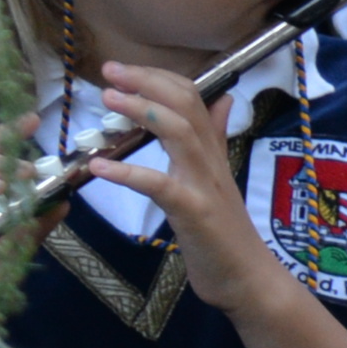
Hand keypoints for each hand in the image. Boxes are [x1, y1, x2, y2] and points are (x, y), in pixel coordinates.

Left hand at [81, 66, 285, 314]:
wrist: (247, 278)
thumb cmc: (223, 230)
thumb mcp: (215, 178)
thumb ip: (215, 138)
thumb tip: (222, 99)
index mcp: (210, 151)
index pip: (192, 98)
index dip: (158, 78)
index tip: (122, 69)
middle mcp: (209, 161)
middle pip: (186, 106)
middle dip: (148, 83)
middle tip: (109, 70)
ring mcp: (204, 185)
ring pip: (181, 134)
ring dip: (143, 112)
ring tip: (108, 99)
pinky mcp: (195, 213)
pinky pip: (161, 186)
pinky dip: (129, 174)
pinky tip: (99, 167)